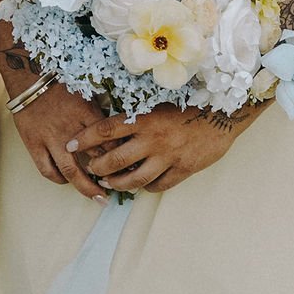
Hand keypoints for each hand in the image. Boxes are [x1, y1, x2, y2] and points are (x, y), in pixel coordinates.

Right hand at [8, 81, 117, 198]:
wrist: (29, 77)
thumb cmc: (61, 83)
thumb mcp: (87, 94)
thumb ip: (99, 115)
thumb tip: (119, 131)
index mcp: (87, 116)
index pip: (110, 142)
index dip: (122, 157)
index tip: (131, 166)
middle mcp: (71, 131)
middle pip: (94, 162)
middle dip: (108, 179)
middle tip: (117, 190)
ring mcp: (51, 140)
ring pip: (70, 172)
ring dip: (85, 188)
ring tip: (96, 197)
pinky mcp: (34, 144)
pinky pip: (47, 169)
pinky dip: (58, 178)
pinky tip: (65, 180)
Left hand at [77, 101, 252, 191]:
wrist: (223, 114)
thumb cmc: (189, 106)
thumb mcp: (159, 106)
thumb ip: (138, 118)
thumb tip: (112, 127)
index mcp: (144, 119)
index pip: (105, 129)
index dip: (84, 139)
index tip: (69, 145)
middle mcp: (153, 139)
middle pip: (115, 160)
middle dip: (97, 168)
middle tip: (90, 170)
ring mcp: (168, 157)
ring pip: (134, 179)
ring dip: (118, 183)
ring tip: (110, 183)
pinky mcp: (183, 169)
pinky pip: (158, 185)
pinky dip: (146, 187)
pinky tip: (141, 185)